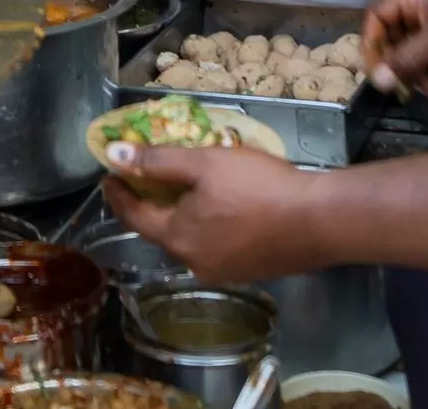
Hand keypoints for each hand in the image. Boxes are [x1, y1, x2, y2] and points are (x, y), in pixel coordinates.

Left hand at [102, 144, 326, 285]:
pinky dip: (207, 226)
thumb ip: (156, 161)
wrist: (319, 220)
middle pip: (161, 230)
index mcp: (178, 237)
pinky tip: (221, 208)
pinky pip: (215, 246)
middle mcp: (194, 262)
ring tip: (185, 189)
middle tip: (148, 177)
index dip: (118, 194)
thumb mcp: (203, 162)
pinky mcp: (249, 271)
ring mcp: (224, 272)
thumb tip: (112, 155)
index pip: (133, 216)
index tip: (108, 175)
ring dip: (181, 216)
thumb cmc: (258, 186)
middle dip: (150, 203)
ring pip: (190, 240)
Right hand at [362, 0, 427, 94]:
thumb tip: (376, 82)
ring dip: (406, 70)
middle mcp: (421, 7)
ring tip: (415, 90)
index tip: (374, 71)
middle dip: (389, 60)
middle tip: (392, 85)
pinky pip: (422, 58)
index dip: (370, 42)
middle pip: (388, 33)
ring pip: (405, 49)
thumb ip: (404, 61)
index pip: (376, 15)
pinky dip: (421, 73)